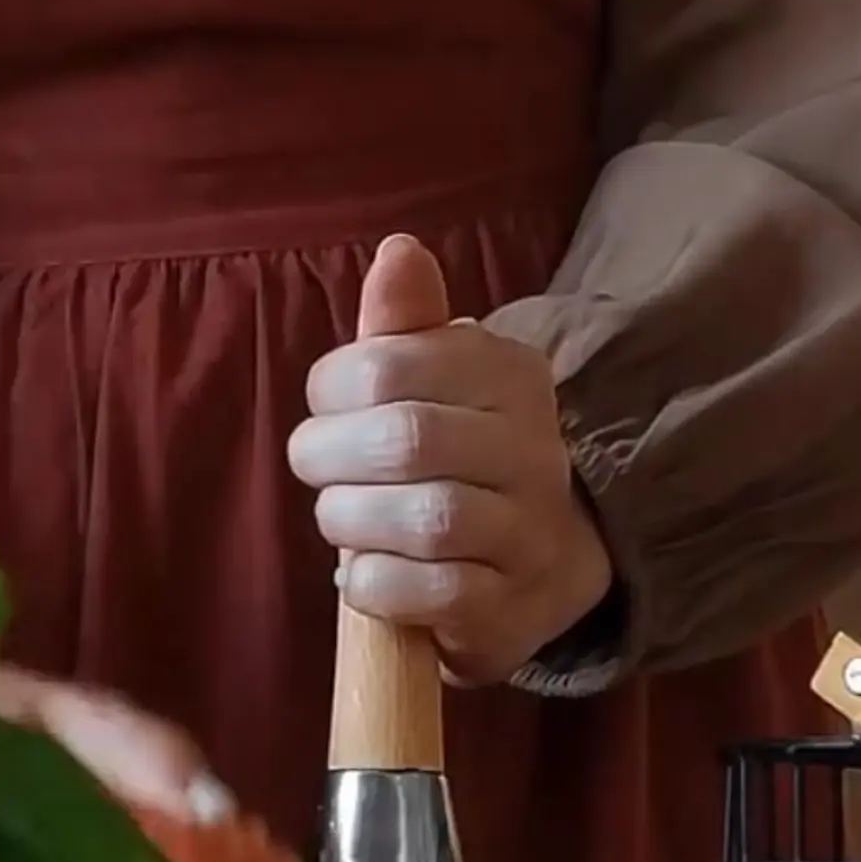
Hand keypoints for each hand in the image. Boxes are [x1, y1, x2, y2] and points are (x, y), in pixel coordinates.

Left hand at [288, 241, 613, 685]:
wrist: (543, 567)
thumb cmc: (465, 461)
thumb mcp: (439, 383)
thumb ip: (405, 326)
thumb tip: (397, 252)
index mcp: (512, 376)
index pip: (388, 367)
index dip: (330, 393)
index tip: (327, 412)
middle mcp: (536, 452)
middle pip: (405, 441)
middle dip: (331, 459)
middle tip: (317, 472)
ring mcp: (531, 536)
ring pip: (427, 519)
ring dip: (353, 522)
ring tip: (342, 521)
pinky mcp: (512, 610)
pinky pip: (434, 592)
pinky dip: (375, 584)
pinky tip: (362, 575)